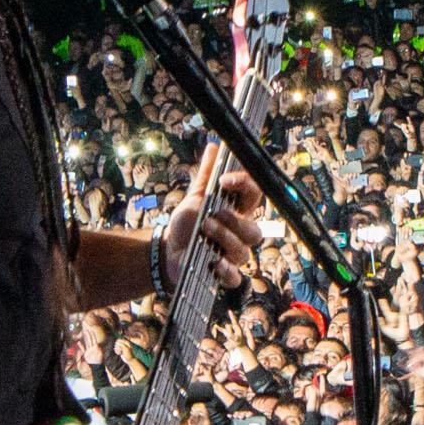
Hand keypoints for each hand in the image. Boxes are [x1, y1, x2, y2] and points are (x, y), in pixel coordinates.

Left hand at [163, 165, 267, 286]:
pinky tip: (214, 263)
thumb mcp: (195, 198)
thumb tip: (214, 147)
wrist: (168, 252)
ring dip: (225, 239)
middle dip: (235, 221)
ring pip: (243, 251)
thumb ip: (206, 176)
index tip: (225, 180)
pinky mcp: (223, 275)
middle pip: (254, 230)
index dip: (244, 185)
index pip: (253, 195)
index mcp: (238, 213)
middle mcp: (240, 235)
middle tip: (214, 213)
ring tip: (205, 229)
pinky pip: (234, 277)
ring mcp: (233, 257)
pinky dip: (226, 270)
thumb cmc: (187, 225)